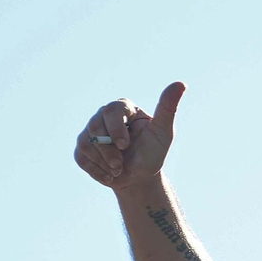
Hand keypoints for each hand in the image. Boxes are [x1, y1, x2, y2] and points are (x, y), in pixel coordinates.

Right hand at [72, 82, 186, 189]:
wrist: (140, 177)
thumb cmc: (153, 152)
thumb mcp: (163, 132)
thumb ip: (168, 108)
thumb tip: (181, 84)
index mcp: (123, 107)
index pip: (111, 111)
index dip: (115, 130)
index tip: (124, 145)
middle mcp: (104, 115)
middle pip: (94, 127)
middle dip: (108, 150)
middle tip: (121, 163)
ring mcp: (91, 131)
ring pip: (86, 143)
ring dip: (104, 162)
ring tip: (118, 168)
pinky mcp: (83, 147)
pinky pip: (80, 157)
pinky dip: (96, 170)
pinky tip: (110, 175)